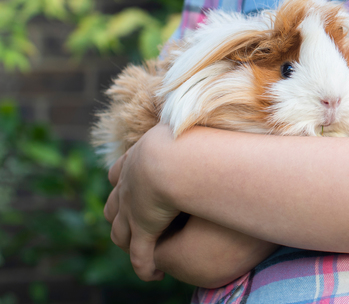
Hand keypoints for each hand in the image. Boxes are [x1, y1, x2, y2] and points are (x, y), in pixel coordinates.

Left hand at [104, 124, 180, 280]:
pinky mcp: (143, 229)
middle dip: (119, 213)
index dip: (123, 180)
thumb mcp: (184, 121)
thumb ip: (189, 117)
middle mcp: (128, 185)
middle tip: (133, 222)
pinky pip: (140, 255)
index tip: (131, 186)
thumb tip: (204, 104)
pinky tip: (153, 275)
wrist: (174, 158)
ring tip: (140, 250)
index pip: (119, 172)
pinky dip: (144, 267)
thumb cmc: (186, 137)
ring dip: (128, 242)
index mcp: (136, 158)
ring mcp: (133, 208)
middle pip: (113, 204)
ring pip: (120, 231)